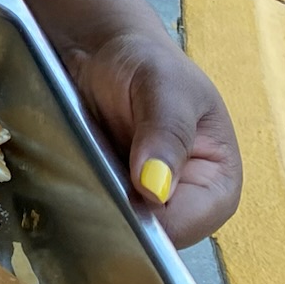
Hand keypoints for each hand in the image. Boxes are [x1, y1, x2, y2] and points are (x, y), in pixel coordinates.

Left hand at [64, 33, 241, 247]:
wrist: (103, 49)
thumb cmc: (146, 61)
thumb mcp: (164, 87)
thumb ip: (166, 133)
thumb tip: (157, 189)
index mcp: (218, 180)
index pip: (190, 223)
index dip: (156, 221)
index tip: (122, 201)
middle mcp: (184, 199)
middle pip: (153, 234)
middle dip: (122, 216)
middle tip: (89, 185)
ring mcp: (144, 200)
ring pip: (121, 227)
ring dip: (96, 209)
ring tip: (77, 175)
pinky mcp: (111, 194)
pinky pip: (95, 211)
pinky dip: (79, 200)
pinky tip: (66, 178)